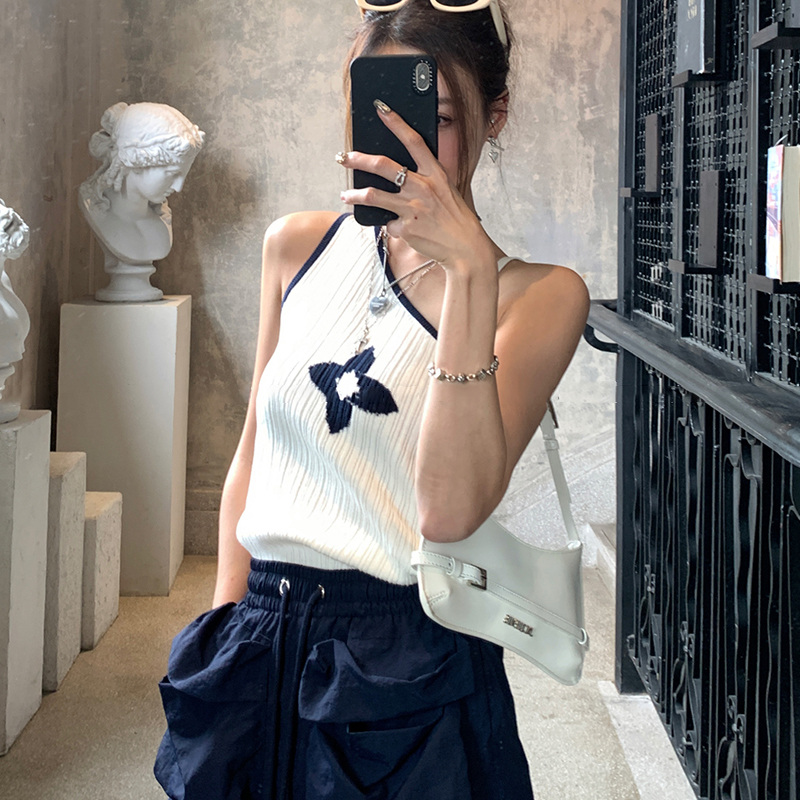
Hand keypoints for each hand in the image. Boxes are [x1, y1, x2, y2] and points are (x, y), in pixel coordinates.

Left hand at [338, 100, 494, 273]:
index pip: (413, 141)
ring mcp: (412, 207)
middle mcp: (422, 187)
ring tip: (345, 195)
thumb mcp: (446, 191)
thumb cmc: (455, 218)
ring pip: (374, 195)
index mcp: (435, 173)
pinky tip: (397, 228)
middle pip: (383, 165)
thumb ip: (424, 180)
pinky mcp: (406, 227)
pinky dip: (390, 226)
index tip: (381, 109)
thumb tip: (397, 175)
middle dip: (359, 159)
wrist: (465, 247)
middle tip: (344, 157)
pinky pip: (389, 224)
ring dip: (355, 194)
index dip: (396, 123)